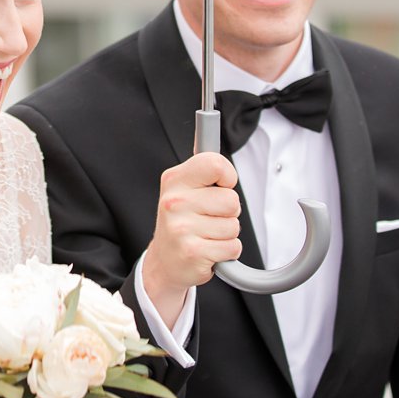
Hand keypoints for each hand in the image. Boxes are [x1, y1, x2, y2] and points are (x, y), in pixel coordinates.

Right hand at [140, 151, 241, 320]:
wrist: (165, 262)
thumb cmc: (183, 222)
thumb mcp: (185, 189)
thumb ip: (205, 171)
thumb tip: (211, 135)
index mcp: (174, 180)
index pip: (215, 164)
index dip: (228, 176)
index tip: (221, 187)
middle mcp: (174, 202)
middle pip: (231, 200)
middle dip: (229, 212)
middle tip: (210, 217)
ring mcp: (181, 228)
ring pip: (234, 226)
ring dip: (227, 234)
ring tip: (207, 235)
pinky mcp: (192, 252)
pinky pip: (232, 247)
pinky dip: (227, 252)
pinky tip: (208, 249)